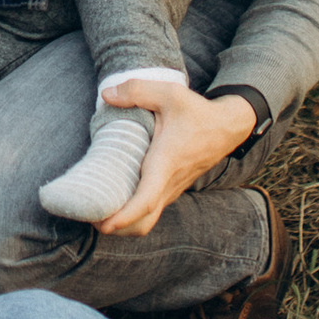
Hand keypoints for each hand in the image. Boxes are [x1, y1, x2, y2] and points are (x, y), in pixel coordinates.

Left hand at [92, 85, 257, 238]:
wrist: (227, 127)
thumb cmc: (198, 112)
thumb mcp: (169, 93)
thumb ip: (137, 91)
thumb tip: (106, 95)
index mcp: (166, 163)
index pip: (146, 200)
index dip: (125, 216)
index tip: (105, 224)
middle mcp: (169, 183)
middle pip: (144, 222)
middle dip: (117, 228)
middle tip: (90, 217)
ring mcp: (172, 189)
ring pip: (148, 220)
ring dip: (124, 224)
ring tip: (98, 211)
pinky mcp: (173, 189)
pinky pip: (152, 210)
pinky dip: (134, 215)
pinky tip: (117, 199)